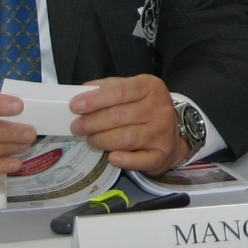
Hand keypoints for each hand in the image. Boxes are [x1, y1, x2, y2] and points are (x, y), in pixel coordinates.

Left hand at [71, 75, 189, 173]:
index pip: (120, 91)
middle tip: (77, 127)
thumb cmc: (144, 108)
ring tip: (91, 140)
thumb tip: (82, 92)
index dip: (95, 99)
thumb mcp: (131, 90)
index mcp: (150, 87)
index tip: (75, 106)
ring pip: (127, 138)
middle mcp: (159, 108)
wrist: (172, 133)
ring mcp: (162, 132)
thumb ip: (108, 88)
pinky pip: (140, 160)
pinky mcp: (162, 154)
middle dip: (92, 122)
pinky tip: (111, 157)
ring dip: (102, 140)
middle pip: (119, 116)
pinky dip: (124, 160)